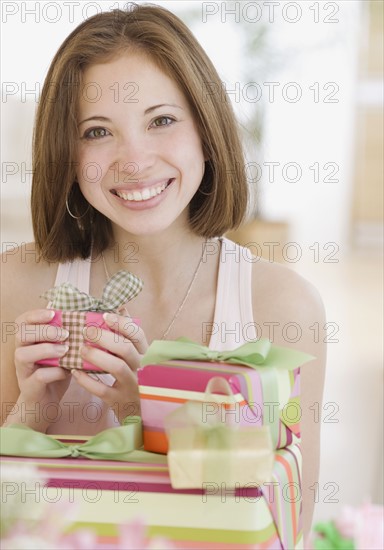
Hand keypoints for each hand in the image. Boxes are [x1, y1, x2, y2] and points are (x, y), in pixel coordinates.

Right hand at [11, 309, 70, 430]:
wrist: (46, 401)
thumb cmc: (55, 370)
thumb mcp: (61, 350)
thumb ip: (67, 336)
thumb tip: (86, 318)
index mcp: (28, 340)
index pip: (23, 321)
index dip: (36, 314)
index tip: (53, 313)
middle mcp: (21, 352)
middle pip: (21, 334)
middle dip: (43, 330)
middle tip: (64, 333)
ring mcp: (23, 370)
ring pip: (23, 354)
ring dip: (46, 349)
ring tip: (65, 350)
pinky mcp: (29, 386)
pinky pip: (38, 376)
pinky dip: (55, 372)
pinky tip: (67, 371)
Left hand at [72, 312, 147, 423]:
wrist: (138, 412)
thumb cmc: (134, 377)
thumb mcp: (136, 356)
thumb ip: (128, 333)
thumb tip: (121, 307)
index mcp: (145, 355)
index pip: (137, 334)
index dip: (122, 323)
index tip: (105, 316)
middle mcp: (141, 369)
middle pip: (125, 348)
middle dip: (104, 337)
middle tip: (86, 331)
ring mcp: (131, 385)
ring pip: (116, 367)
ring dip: (97, 355)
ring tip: (81, 349)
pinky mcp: (118, 400)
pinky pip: (102, 389)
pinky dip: (87, 380)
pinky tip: (75, 371)